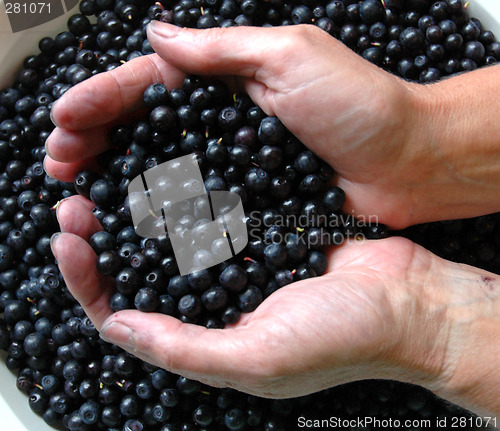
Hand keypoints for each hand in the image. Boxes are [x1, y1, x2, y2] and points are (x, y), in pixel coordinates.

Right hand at [46, 23, 459, 228]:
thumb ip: (220, 51)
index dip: (103, 101)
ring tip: (76, 193)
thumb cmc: (360, 106)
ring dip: (116, 180)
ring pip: (162, 170)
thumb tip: (156, 35)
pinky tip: (131, 222)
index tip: (63, 120)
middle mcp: (224, 125)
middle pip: (145, 132)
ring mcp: (234, 168)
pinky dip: (160, 213)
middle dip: (96, 143)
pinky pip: (196, 206)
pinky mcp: (249, 203)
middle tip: (57, 165)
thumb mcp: (289, 56)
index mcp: (227, 82)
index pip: (150, 87)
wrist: (407, 163)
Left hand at [51, 195, 499, 417]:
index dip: (91, 282)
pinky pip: (212, 213)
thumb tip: (116, 326)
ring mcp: (239, 266)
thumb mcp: (258, 358)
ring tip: (108, 181)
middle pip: (142, 271)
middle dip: (103, 239)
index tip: (71, 242)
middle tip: (76, 203)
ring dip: (138, 211)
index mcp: (207, 339)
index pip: (128, 315)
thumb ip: (185, 349)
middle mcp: (215, 303)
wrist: (405, 300)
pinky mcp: (262, 235)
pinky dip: (187, 195)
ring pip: (171, 237)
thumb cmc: (340, 339)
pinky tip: (166, 171)